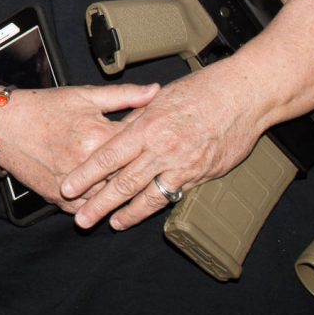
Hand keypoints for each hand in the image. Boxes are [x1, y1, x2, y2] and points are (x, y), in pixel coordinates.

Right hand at [0, 79, 172, 226]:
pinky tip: (114, 206)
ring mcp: (71, 186)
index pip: (137, 148)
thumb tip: (157, 91)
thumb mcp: (84, 95)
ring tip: (147, 195)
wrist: (1, 126)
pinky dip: (100, 208)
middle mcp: (86, 165)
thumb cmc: (42, 107)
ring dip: (127, 198)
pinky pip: (86, 209)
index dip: (154, 146)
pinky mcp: (57, 199)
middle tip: (166, 173)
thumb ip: (124, 97)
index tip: (171, 144)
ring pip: (109, 199)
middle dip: (147, 177)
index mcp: (97, 136)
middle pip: (128, 178)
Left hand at [45, 67, 274, 231]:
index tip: (68, 187)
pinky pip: (174, 195)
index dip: (86, 175)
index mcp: (147, 127)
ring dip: (128, 213)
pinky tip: (144, 213)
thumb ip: (136, 119)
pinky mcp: (202, 175)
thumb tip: (116, 134)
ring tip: (112, 224)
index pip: (108, 156)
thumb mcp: (160, 98)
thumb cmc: (202, 90)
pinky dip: (156, 207)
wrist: (244, 96)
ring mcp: (183, 165)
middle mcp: (162, 149)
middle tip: (81, 220)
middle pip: (124, 182)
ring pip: (149, 196)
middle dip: (99, 204)